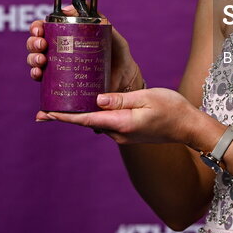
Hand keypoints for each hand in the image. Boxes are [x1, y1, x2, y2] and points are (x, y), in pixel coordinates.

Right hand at [26, 7, 144, 91]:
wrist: (124, 77)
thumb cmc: (116, 51)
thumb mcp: (107, 30)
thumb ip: (94, 16)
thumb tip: (68, 8)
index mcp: (66, 35)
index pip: (44, 28)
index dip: (36, 27)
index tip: (39, 29)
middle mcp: (58, 50)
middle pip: (36, 43)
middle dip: (33, 43)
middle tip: (42, 45)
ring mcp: (57, 66)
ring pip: (35, 60)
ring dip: (32, 58)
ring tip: (42, 60)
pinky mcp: (59, 82)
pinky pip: (41, 79)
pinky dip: (35, 75)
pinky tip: (39, 74)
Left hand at [35, 87, 200, 144]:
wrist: (188, 127)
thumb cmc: (172, 109)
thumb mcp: (147, 98)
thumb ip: (121, 99)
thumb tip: (97, 99)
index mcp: (122, 124)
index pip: (86, 120)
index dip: (64, 117)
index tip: (45, 114)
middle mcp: (118, 133)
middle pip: (86, 122)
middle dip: (66, 115)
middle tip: (44, 108)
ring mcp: (123, 134)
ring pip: (95, 122)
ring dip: (80, 114)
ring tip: (62, 102)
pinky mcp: (127, 131)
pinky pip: (105, 122)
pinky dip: (94, 114)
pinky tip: (88, 104)